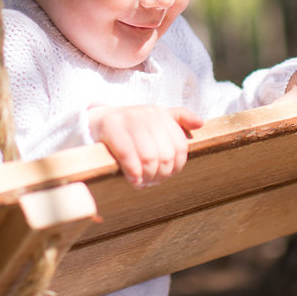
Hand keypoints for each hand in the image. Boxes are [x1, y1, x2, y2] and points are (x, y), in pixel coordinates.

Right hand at [88, 105, 204, 187]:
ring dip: (147, 176)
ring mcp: (128, 118)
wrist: (96, 120)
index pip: (180, 146)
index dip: (176, 167)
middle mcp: (147, 113)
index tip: (166, 175)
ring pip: (149, 157)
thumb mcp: (155, 120)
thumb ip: (179, 120)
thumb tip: (200, 123)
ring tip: (143, 182)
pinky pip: (128, 155)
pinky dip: (133, 173)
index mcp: (161, 113)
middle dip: (160, 174)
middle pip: (165, 155)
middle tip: (152, 181)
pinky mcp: (111, 126)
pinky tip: (133, 181)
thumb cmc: (130, 127)